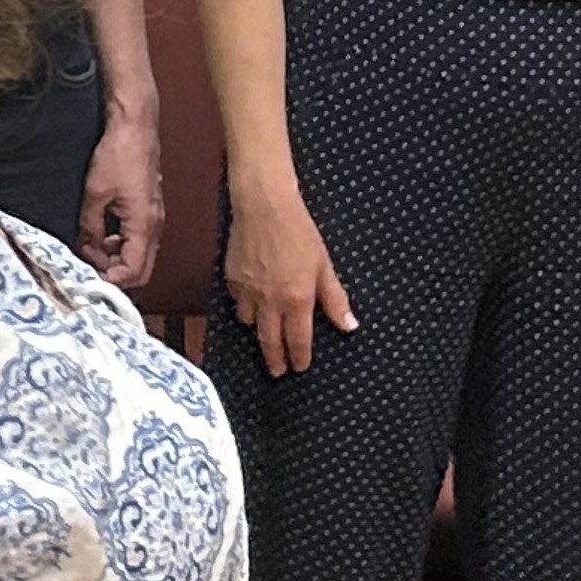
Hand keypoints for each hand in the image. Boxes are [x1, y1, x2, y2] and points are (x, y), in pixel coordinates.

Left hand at [75, 110, 162, 290]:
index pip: (135, 269)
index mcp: (144, 225)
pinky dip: (121, 243)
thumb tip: (87, 249)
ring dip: (116, 257)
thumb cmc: (119, 155)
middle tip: (89, 268)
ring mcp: (154, 216)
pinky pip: (138, 237)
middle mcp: (154, 225)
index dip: (113, 280)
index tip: (91, 279)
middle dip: (116, 273)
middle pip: (142, 267)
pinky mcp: (148, 208)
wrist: (134, 129)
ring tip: (89, 250)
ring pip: (140, 253)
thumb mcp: (95, 194)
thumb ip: (90, 226)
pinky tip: (101, 236)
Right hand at [223, 186, 356, 376]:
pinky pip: (237, 301)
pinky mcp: (231, 278)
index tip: (299, 368)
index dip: (299, 357)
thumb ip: (335, 299)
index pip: (298, 340)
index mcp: (297, 300)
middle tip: (276, 372)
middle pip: (269, 340)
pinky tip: (251, 301)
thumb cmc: (300, 234)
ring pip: (249, 322)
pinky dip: (244, 306)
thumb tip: (349, 326)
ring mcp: (247, 291)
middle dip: (274, 359)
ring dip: (258, 330)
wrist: (265, 208)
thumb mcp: (324, 266)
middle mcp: (270, 301)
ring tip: (263, 332)